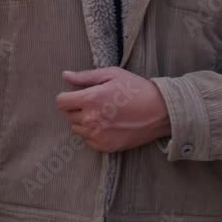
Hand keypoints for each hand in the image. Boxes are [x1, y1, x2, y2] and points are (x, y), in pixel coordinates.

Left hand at [56, 67, 170, 151]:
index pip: (61, 102)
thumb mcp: (113, 74)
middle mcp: (91, 119)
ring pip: (77, 129)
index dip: (67, 97)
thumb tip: (65, 75)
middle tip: (95, 103)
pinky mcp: (105, 146)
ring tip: (103, 114)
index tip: (77, 95)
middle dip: (77, 108)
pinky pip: (88, 140)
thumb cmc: (137, 89)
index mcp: (92, 99)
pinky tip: (108, 124)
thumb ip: (86, 76)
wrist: (160, 112)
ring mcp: (98, 135)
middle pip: (68, 116)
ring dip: (84, 121)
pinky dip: (94, 133)